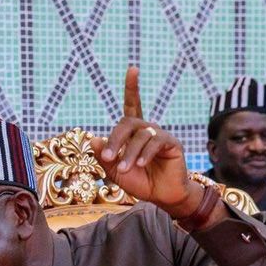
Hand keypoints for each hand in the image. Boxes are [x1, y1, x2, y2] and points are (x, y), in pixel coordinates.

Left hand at [90, 67, 198, 216]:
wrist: (162, 197)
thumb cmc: (140, 182)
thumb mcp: (115, 171)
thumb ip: (103, 155)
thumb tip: (93, 138)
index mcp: (133, 133)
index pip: (132, 105)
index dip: (132, 88)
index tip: (133, 69)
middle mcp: (147, 129)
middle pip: (128, 122)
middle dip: (115, 139)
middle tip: (107, 156)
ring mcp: (160, 135)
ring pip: (140, 135)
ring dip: (128, 153)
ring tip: (124, 169)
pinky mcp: (172, 144)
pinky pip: (155, 142)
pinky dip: (145, 153)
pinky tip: (140, 164)